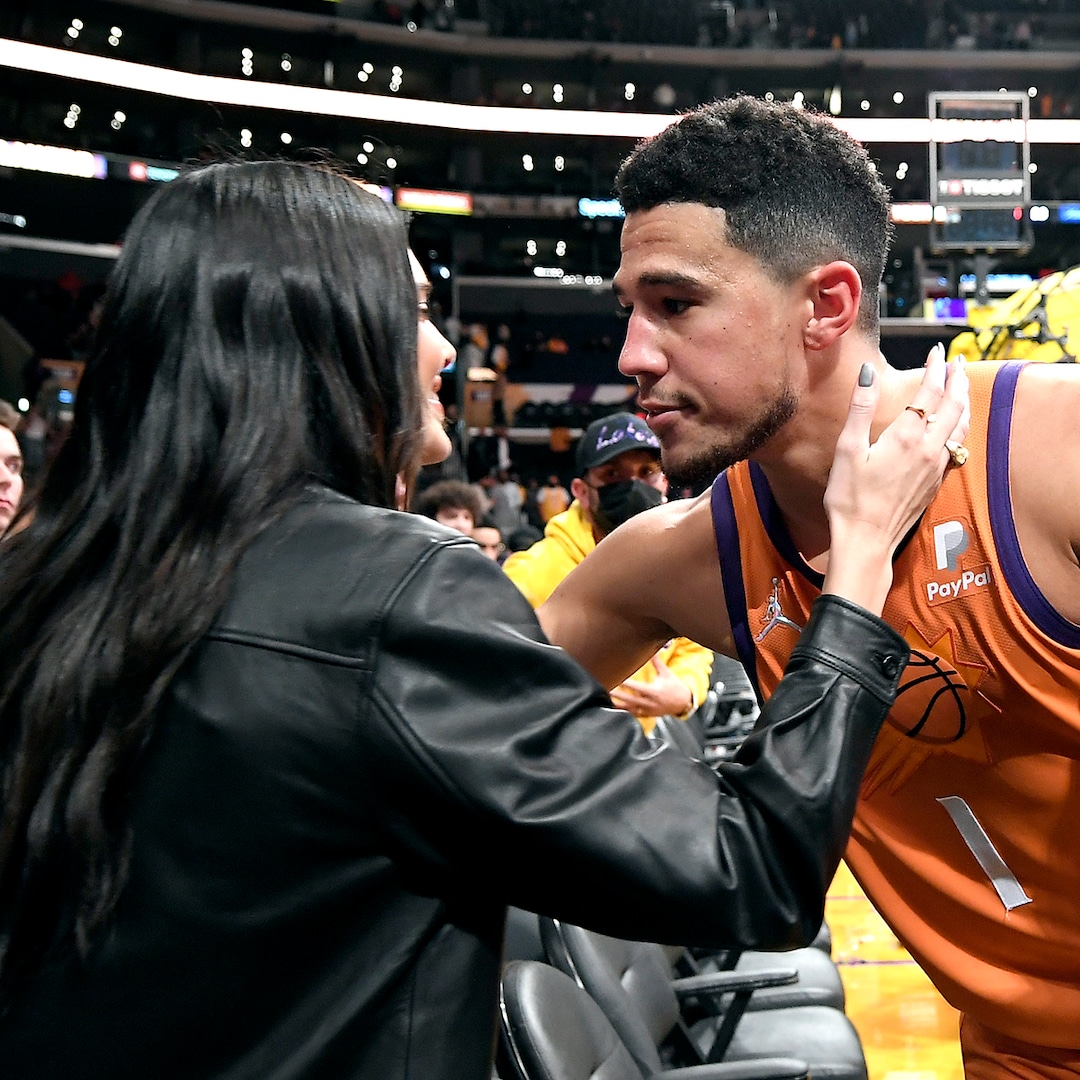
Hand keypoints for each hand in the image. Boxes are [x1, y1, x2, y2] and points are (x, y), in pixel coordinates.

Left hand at [609, 654, 693, 717]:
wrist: (682, 703)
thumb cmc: (674, 687)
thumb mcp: (666, 673)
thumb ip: (657, 662)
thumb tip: (654, 649)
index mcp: (654, 692)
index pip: (638, 688)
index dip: (627, 684)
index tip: (618, 679)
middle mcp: (650, 702)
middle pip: (630, 699)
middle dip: (618, 695)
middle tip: (606, 689)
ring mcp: (647, 710)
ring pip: (629, 709)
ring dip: (617, 704)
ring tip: (604, 700)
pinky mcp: (645, 715)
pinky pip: (632, 714)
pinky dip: (622, 711)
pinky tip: (613, 708)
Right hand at [822, 343, 969, 614]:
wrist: (866, 540)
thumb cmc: (849, 498)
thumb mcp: (847, 449)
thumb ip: (861, 407)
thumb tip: (867, 372)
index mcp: (906, 436)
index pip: (928, 392)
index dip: (934, 369)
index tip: (936, 352)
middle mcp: (928, 448)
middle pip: (953, 405)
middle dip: (956, 379)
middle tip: (956, 360)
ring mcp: (936, 467)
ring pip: (960, 425)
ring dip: (963, 400)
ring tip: (962, 384)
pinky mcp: (936, 482)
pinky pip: (957, 445)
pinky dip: (960, 426)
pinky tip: (956, 425)